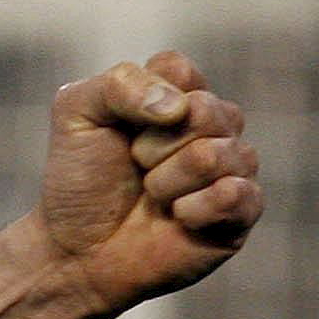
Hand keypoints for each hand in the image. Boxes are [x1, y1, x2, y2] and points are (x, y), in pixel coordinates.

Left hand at [39, 50, 262, 312]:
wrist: (77, 249)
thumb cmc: (80, 180)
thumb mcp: (76, 115)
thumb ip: (117, 85)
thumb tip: (178, 106)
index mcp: (175, 95)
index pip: (179, 70)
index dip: (142, 99)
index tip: (120, 127)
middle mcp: (211, 127)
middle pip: (204, 110)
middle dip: (152, 145)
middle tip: (135, 166)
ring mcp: (231, 168)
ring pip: (217, 154)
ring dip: (166, 181)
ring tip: (152, 196)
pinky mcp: (242, 211)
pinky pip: (236, 194)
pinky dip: (193, 208)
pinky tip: (177, 218)